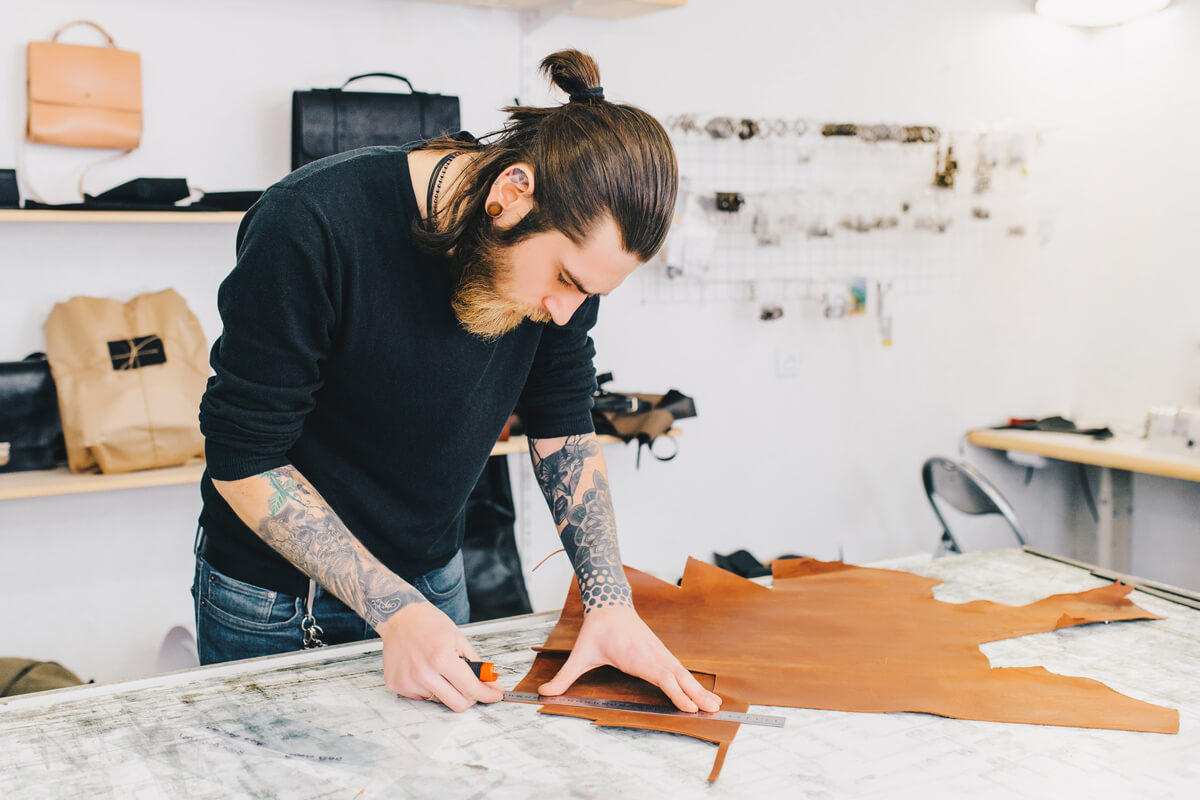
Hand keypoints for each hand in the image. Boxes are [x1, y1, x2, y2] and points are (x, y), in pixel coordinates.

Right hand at [377, 601, 503, 711]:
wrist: (399, 617)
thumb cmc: (428, 623)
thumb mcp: (459, 638)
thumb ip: (475, 663)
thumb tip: (488, 682)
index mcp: (441, 658)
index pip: (471, 689)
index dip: (487, 694)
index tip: (494, 694)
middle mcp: (423, 673)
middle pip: (457, 704)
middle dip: (471, 697)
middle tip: (473, 686)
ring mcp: (408, 681)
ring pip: (440, 700)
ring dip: (447, 690)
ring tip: (440, 668)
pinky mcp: (397, 685)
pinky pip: (422, 697)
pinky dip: (430, 688)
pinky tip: (425, 670)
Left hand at [538, 605, 721, 712]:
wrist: (609, 605)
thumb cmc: (596, 631)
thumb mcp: (580, 655)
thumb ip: (565, 676)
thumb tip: (544, 692)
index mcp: (637, 657)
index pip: (661, 677)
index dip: (676, 693)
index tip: (690, 707)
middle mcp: (653, 656)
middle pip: (680, 678)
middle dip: (697, 694)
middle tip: (716, 710)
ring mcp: (660, 653)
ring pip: (684, 674)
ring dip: (700, 689)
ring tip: (717, 705)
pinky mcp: (661, 653)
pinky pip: (680, 669)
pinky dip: (693, 682)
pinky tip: (702, 693)